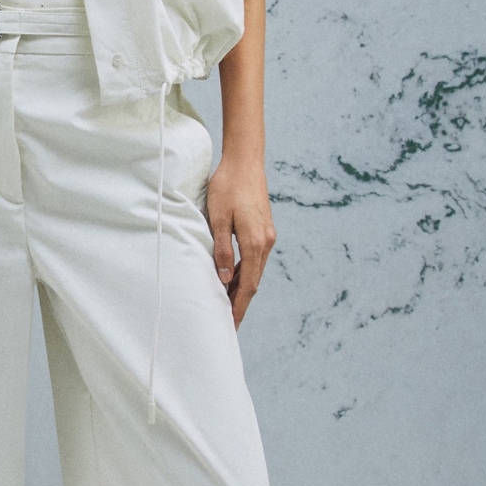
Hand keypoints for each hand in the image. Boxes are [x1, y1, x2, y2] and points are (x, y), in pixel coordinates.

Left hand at [205, 155, 275, 326]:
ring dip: (242, 288)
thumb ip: (221, 249)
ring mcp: (267, 235)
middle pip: (253, 281)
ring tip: (227, 304)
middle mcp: (266, 242)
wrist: (245, 160)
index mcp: (255, 242)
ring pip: (255, 270)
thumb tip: (223, 279)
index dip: (239, 307)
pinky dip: (244, 272)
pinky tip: (232, 277)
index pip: (247, 285)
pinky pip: (255, 258)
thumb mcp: (218, 218)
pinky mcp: (263, 228)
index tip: (231, 324)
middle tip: (227, 322)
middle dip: (240, 303)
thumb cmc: (228, 186)